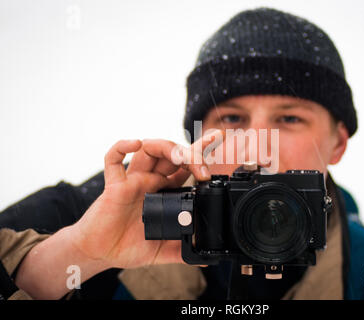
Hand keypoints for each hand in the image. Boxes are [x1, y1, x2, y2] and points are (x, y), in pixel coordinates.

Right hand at [70, 131, 220, 268]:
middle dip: (191, 153)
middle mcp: (150, 181)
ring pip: (149, 149)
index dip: (200, 152)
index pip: (185, 166)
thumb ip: (181, 250)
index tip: (217, 139)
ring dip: (167, 147)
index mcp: (164, 191)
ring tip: (180, 157)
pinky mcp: (114, 186)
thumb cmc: (127, 246)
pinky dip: (122, 147)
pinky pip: (113, 160)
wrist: (100, 253)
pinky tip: (135, 144)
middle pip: (172, 154)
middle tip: (203, 169)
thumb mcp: (161, 250)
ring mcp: (133, 181)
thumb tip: (203, 257)